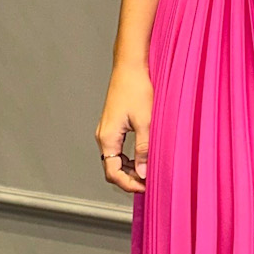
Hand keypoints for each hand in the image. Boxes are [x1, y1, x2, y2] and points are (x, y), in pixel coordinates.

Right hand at [96, 65, 151, 193]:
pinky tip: (143, 157)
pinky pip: (118, 149)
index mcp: (108, 137)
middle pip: (112, 168)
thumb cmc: (137, 88)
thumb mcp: (145, 121)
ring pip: (115, 160)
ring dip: (130, 169)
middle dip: (129, 179)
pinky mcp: (113, 125)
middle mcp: (104, 135)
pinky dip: (129, 158)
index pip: (113, 172)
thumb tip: (143, 173)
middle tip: (149, 182)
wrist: (131, 66)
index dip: (129, 184)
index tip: (146, 187)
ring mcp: (107, 130)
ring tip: (148, 171)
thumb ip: (144, 149)